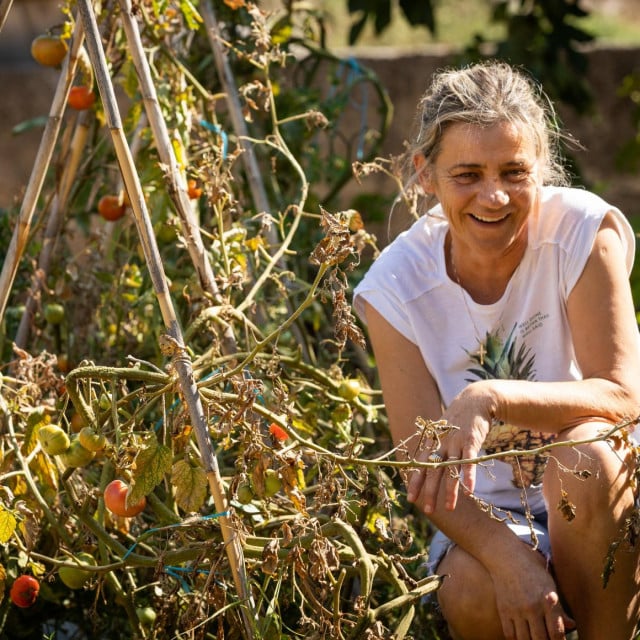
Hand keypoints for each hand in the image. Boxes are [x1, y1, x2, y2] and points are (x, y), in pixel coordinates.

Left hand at [407, 381, 493, 511]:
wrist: (475, 400)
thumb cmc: (458, 420)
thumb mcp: (443, 432)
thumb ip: (436, 447)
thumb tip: (427, 464)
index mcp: (433, 443)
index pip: (421, 466)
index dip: (415, 482)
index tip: (411, 499)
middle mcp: (442, 444)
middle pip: (433, 471)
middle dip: (430, 491)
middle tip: (427, 510)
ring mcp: (456, 442)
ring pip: (451, 470)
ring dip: (450, 490)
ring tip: (449, 508)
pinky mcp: (471, 441)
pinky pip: (469, 461)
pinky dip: (469, 475)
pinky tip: (470, 490)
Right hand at [490, 552, 575, 639]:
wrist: (507, 558)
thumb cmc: (532, 570)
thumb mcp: (550, 585)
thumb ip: (559, 608)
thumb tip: (572, 626)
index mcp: (548, 600)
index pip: (556, 633)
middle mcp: (532, 607)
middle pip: (541, 639)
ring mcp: (516, 609)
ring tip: (534, 639)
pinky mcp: (503, 610)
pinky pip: (510, 634)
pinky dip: (516, 639)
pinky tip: (521, 636)